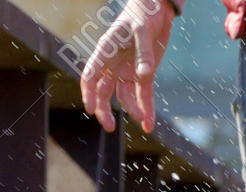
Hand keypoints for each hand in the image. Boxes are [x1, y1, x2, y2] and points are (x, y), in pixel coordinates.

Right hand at [80, 0, 174, 134]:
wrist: (158, 7)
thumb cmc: (144, 12)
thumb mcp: (143, 30)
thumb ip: (143, 53)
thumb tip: (144, 76)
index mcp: (107, 49)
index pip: (91, 74)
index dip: (88, 92)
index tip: (90, 109)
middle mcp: (114, 62)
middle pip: (104, 90)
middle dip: (104, 109)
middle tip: (109, 126)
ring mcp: (128, 70)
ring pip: (123, 96)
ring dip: (132, 110)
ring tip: (143, 121)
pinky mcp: (143, 75)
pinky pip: (143, 95)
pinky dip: (146, 109)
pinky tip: (149, 125)